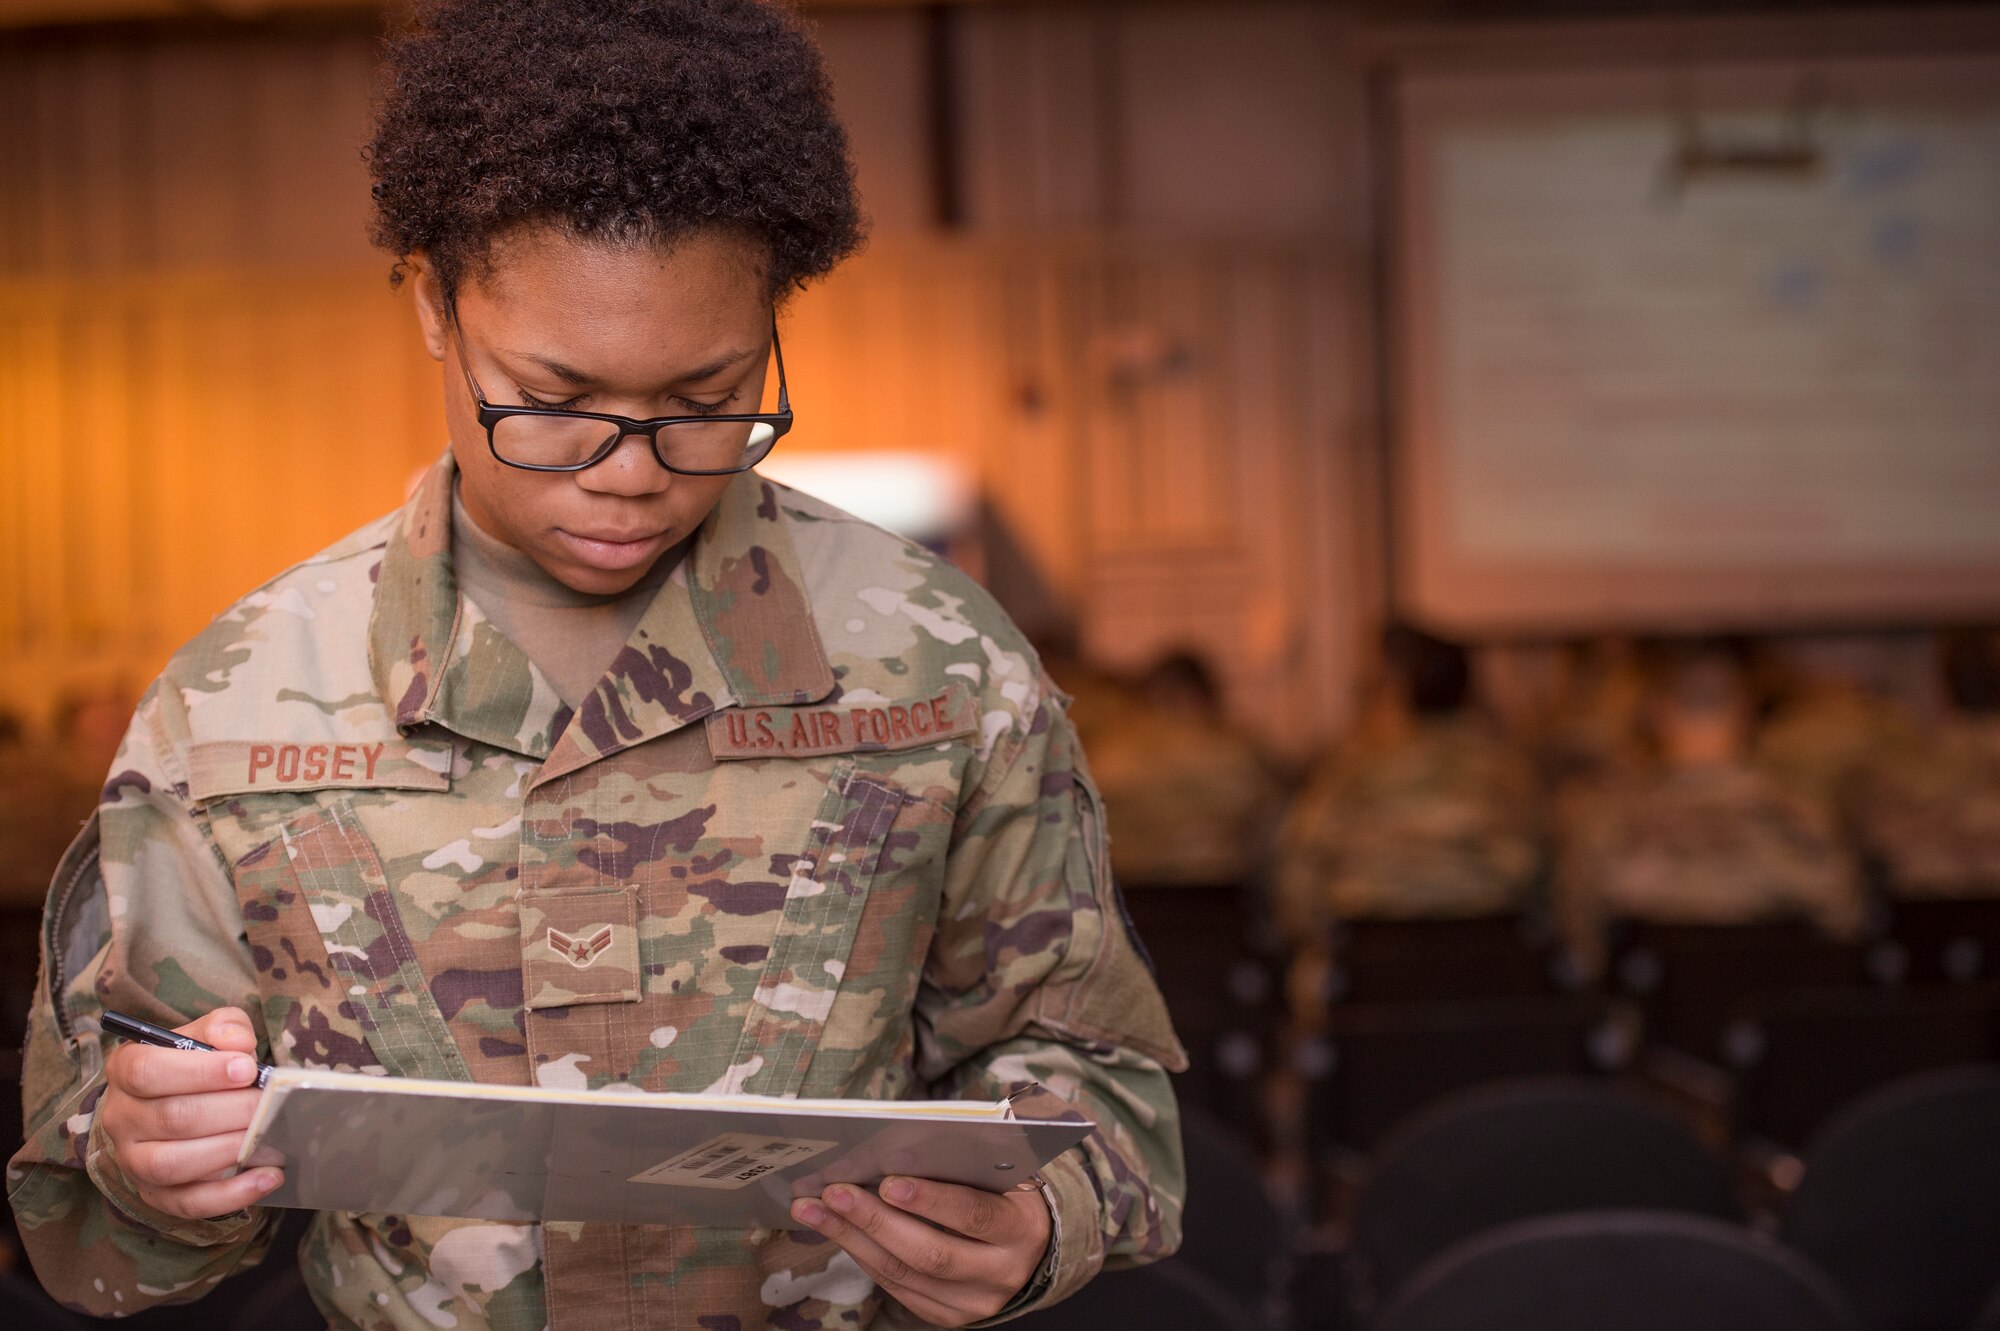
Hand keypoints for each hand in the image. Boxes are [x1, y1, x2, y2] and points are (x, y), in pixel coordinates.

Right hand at [99, 1007, 283, 1219]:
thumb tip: (238, 1042)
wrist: (177, 1102)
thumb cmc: (197, 1065)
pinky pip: (188, 1202)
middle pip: (172, 1118)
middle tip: (269, 1104)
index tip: (246, 1069)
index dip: (201, 1071)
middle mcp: (121, 1117)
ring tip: (265, 1136)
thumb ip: (224, 1028)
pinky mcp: (155, 1194)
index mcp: (126, 1069)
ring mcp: (133, 1160)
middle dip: (230, 1111)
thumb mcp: (208, 1034)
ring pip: (172, 1164)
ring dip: (227, 1151)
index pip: (147, 1071)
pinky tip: (269, 1176)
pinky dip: (232, 1194)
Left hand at [791, 1176, 1051, 1326]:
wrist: (1033, 1252)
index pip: (974, 1214)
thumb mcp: (1002, 1176)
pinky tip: (838, 1232)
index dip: (930, 1200)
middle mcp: (1001, 1273)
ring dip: (853, 1239)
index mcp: (1020, 1228)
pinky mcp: (949, 1316)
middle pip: (931, 1253)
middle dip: (875, 1221)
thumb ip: (964, 1164)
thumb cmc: (1007, 1195)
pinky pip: (898, 1289)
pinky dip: (864, 1256)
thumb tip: (897, 1146)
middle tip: (833, 1192)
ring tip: (815, 1209)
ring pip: (905, 1274)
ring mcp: (974, 1302)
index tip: (887, 1182)